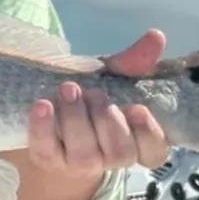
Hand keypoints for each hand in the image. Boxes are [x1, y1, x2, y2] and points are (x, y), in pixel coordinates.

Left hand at [24, 29, 170, 176]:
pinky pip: (47, 150)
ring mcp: (79, 163)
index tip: (137, 108)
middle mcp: (111, 157)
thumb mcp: (112, 78)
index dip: (148, 134)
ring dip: (76, 120)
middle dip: (107, 120)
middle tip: (94, 93)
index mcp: (135, 141)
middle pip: (120, 151)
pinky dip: (44, 128)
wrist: (51, 115)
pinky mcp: (48, 160)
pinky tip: (42, 105)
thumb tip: (156, 36)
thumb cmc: (92, 98)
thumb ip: (132, 62)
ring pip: (85, 154)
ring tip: (68, 90)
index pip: (154, 152)